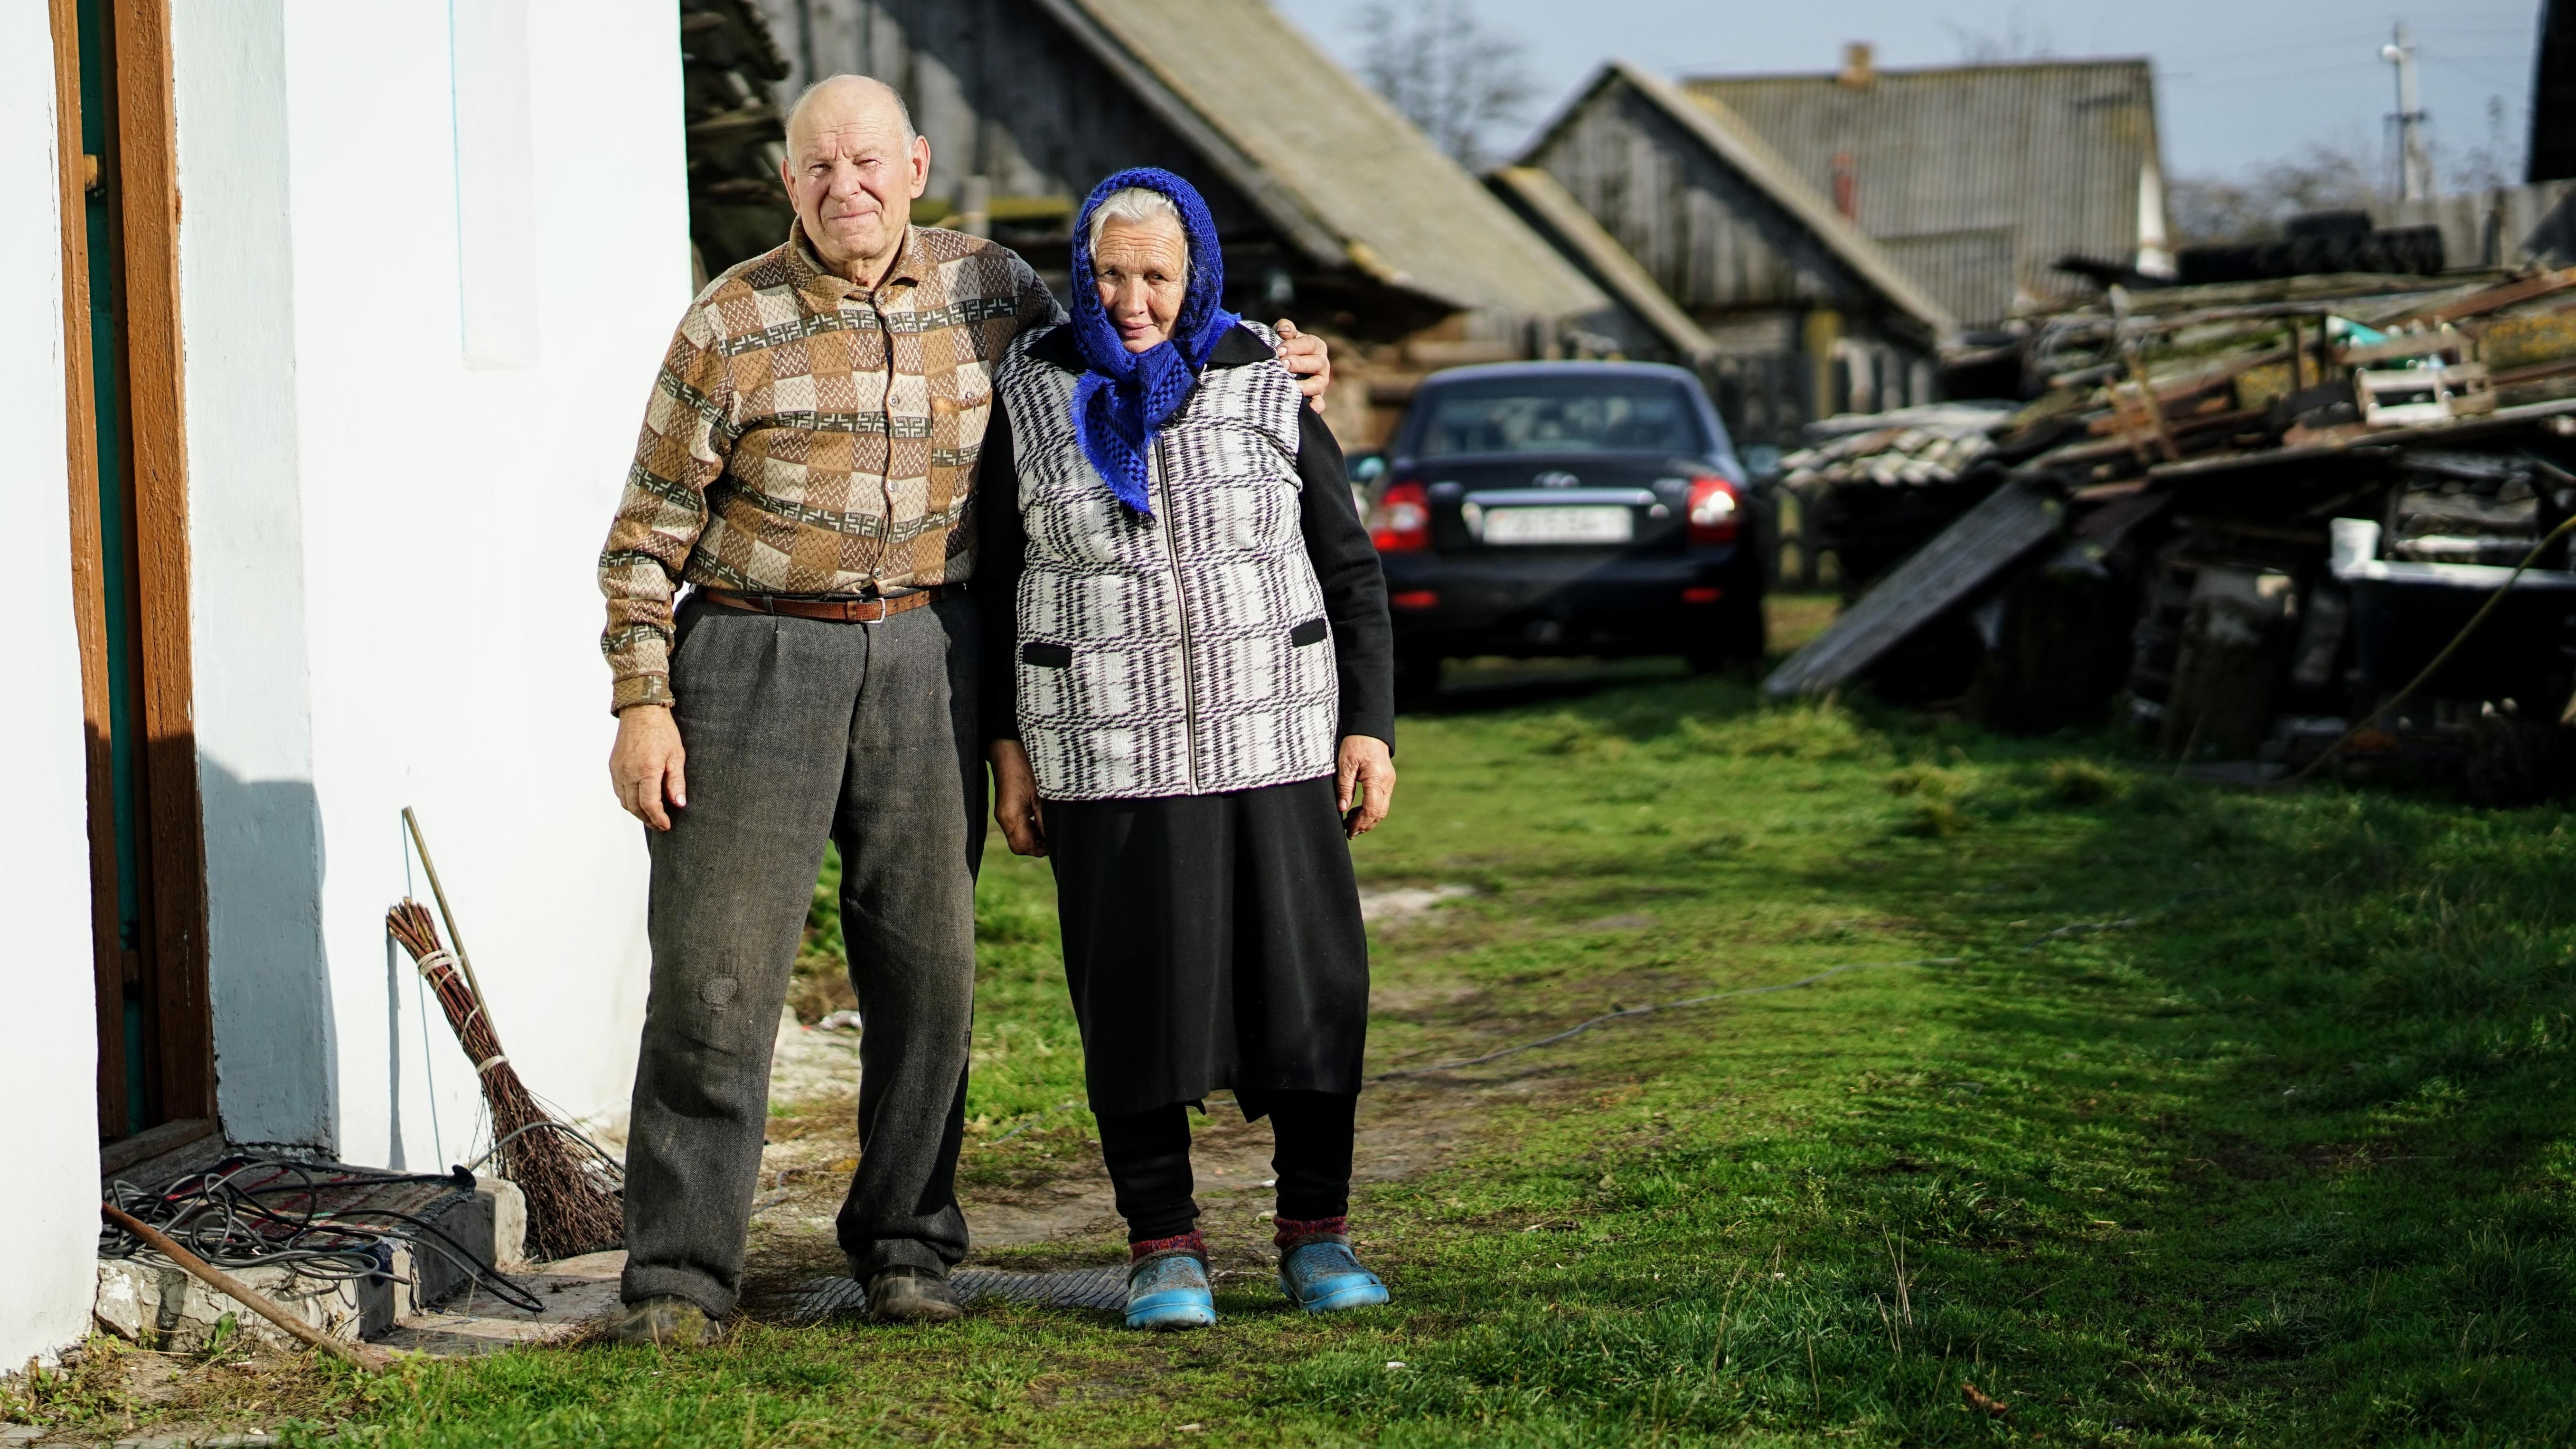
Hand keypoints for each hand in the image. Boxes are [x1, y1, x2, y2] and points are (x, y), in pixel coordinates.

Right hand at [611, 704, 687, 830]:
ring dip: (637, 812)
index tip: (667, 826)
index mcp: (646, 770)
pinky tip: (639, 801)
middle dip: (648, 819)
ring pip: (624, 801)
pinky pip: (618, 791)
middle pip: (635, 807)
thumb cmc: (662, 730)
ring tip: (651, 816)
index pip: (649, 804)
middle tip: (660, 825)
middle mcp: (628, 772)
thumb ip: (676, 782)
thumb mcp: (676, 755)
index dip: (658, 819)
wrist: (641, 711)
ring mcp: (618, 770)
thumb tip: (679, 804)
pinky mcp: (613, 766)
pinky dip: (628, 800)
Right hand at [990, 740, 1047, 855]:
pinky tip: (1041, 819)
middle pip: (1018, 846)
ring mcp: (1003, 813)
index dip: (1040, 850)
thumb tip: (1052, 839)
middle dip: (1036, 847)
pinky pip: (1015, 826)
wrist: (1008, 749)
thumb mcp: (1042, 795)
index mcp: (1011, 816)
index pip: (1024, 846)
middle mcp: (1004, 818)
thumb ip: (1045, 820)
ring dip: (1033, 837)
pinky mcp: (1005, 808)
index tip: (1055, 845)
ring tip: (1049, 828)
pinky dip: (1028, 828)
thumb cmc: (1025, 767)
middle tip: (1053, 840)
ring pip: (1017, 837)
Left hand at [1275, 318, 1331, 411]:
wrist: (1281, 369)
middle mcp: (1322, 364)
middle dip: (1299, 363)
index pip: (1309, 343)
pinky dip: (1316, 406)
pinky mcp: (1316, 398)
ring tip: (1293, 386)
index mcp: (1316, 346)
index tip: (1279, 350)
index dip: (1295, 346)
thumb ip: (1285, 328)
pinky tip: (1309, 409)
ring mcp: (1320, 382)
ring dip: (1306, 385)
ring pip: (1318, 384)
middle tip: (1283, 364)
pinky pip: (1319, 403)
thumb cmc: (1284, 349)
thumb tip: (1283, 330)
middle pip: (1316, 363)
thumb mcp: (1284, 337)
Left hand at [1335, 735, 1395, 838]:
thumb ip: (1344, 787)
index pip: (1372, 809)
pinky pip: (1381, 801)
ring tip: (1350, 824)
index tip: (1349, 831)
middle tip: (1349, 833)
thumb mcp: (1345, 764)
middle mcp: (1387, 782)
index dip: (1361, 823)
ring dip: (1367, 819)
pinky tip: (1356, 811)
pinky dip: (1370, 810)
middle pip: (1379, 812)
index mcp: (1377, 779)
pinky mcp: (1387, 781)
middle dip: (1365, 825)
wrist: (1370, 729)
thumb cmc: (1356, 743)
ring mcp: (1389, 782)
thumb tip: (1342, 808)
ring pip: (1382, 809)